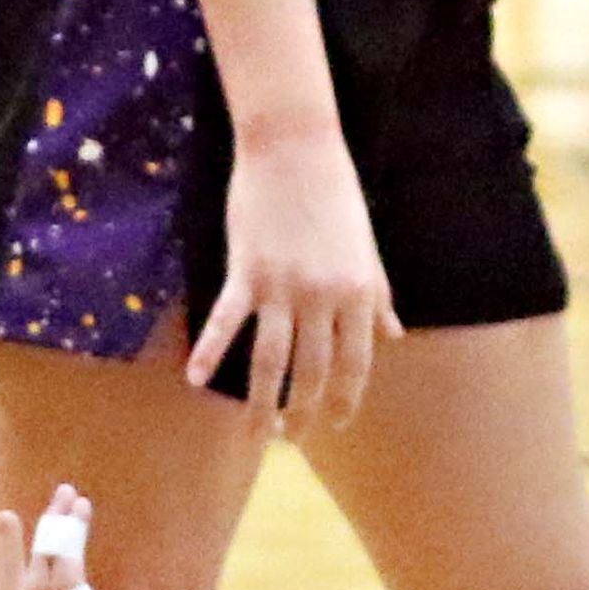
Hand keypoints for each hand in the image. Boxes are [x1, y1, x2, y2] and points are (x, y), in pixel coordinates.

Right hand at [189, 123, 397, 426]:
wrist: (296, 150)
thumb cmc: (336, 198)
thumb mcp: (367, 252)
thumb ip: (377, 298)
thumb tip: (392, 335)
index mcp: (359, 295)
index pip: (356, 363)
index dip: (346, 398)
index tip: (336, 423)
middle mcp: (324, 299)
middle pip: (313, 372)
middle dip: (304, 412)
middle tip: (293, 439)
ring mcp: (283, 287)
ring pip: (272, 360)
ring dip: (262, 402)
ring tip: (258, 434)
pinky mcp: (245, 271)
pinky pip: (228, 321)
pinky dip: (211, 352)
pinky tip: (196, 380)